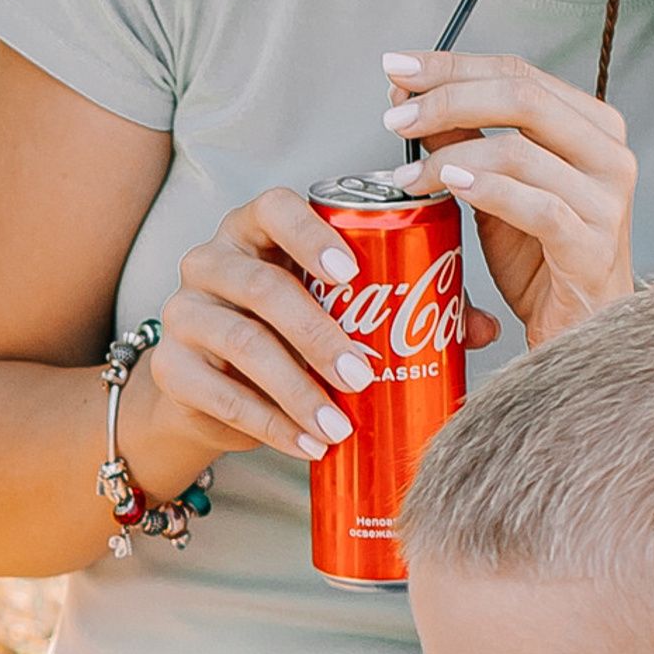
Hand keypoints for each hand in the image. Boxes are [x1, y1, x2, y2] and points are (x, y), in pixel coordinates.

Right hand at [124, 178, 508, 489]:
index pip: (275, 208)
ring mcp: (183, 313)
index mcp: (255, 228)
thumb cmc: (288, 331)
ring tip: (338, 425)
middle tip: (364, 374)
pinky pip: (219, 395)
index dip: (314, 236)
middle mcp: (210, 260)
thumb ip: (405, 305)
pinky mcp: (170, 368)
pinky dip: (269, 424)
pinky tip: (306, 445)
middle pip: (261, 287)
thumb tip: (484, 327)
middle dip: (317, 334)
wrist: (212, 387)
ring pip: (240, 343)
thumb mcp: (335, 308)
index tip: (354, 273)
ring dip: (296, 389)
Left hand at [377, 47, 634, 346]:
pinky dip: (486, 191)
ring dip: (451, 156)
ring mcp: (606, 198)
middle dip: (447, 99)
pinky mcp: (591, 244)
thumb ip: (461, 143)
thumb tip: (410, 98)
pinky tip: (447, 186)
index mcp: (590, 127)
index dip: (453, 66)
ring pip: (522, 150)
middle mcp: (608, 153)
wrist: (580, 330)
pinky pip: (537, 206)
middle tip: (395, 117)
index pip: (519, 72)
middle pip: (522, 97)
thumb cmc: (542, 261)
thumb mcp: (493, 193)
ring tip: (407, 175)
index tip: (398, 69)